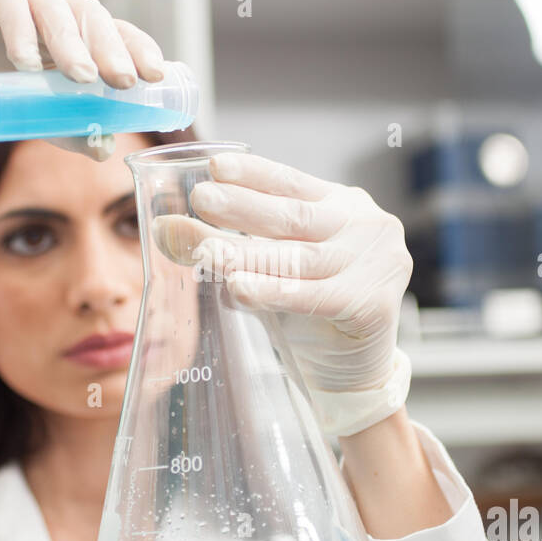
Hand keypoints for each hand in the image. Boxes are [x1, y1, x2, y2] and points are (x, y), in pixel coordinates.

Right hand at [0, 0, 165, 171]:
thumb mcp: (29, 111)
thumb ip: (64, 125)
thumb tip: (103, 148)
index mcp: (71, 25)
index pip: (115, 31)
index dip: (138, 49)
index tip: (156, 77)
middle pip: (91, 14)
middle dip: (111, 48)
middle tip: (123, 81)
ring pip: (54, 3)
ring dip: (70, 42)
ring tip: (80, 78)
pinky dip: (19, 28)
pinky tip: (26, 62)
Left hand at [153, 150, 413, 436]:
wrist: (353, 373)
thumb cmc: (310, 314)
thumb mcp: (268, 271)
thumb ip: (229, 247)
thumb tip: (165, 228)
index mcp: (343, 206)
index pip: (292, 183)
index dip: (253, 174)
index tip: (214, 167)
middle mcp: (366, 225)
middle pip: (293, 216)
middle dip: (242, 207)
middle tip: (201, 197)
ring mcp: (377, 262)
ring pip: (299, 257)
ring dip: (248, 254)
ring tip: (208, 251)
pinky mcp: (375, 303)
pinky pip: (313, 296)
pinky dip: (273, 292)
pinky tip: (239, 289)